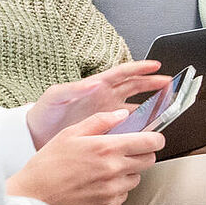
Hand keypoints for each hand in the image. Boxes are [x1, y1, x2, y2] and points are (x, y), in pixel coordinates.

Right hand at [5, 110, 163, 204]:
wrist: (32, 200)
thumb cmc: (47, 165)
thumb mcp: (70, 134)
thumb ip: (99, 121)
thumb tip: (123, 113)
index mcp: (106, 148)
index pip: (150, 142)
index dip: (155, 138)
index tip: (153, 137)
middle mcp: (114, 170)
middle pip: (149, 160)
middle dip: (143, 153)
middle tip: (127, 151)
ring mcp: (112, 191)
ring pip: (136, 178)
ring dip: (128, 172)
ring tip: (105, 169)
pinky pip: (123, 195)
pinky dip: (117, 189)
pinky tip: (98, 184)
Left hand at [25, 61, 172, 147]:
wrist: (35, 138)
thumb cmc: (43, 114)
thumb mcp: (55, 97)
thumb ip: (74, 88)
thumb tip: (94, 83)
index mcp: (97, 86)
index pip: (124, 73)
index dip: (141, 68)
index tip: (156, 66)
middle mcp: (105, 99)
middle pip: (136, 87)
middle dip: (154, 84)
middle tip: (170, 86)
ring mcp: (107, 114)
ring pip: (136, 107)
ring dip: (151, 106)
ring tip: (166, 108)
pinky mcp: (106, 130)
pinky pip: (127, 126)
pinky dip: (139, 127)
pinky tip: (147, 132)